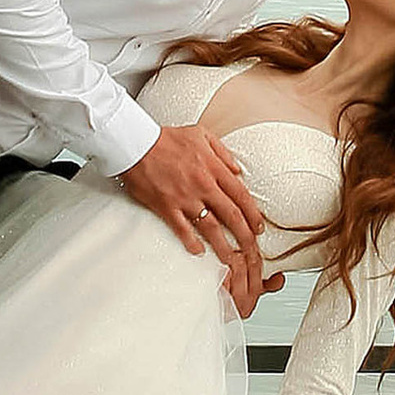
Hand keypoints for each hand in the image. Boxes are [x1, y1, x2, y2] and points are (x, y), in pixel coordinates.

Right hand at [119, 121, 266, 317]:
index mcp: (213, 167)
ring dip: (223, 246)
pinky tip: (198, 252)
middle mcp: (203, 185)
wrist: (136, 143)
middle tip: (251, 249)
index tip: (258, 227)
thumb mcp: (201, 134)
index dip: (253, 214)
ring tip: (231, 260)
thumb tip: (238, 169)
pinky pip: (182, 229)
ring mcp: (185, 198)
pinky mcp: (166, 206)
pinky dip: (191, 243)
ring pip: (211, 227)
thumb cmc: (166, 138)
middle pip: (231, 215)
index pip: (241, 195)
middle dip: (245, 236)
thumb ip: (222, 151)